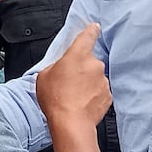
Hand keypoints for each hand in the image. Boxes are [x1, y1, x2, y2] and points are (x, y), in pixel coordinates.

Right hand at [36, 24, 110, 151]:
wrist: (71, 123)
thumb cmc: (56, 100)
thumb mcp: (44, 76)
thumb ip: (54, 66)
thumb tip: (59, 68)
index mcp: (77, 55)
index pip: (88, 35)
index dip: (91, 30)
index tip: (94, 27)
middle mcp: (94, 64)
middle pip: (88, 61)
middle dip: (81, 70)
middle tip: (69, 82)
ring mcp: (103, 80)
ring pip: (95, 78)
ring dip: (87, 84)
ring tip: (74, 96)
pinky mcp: (108, 95)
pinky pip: (99, 91)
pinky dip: (92, 96)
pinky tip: (81, 104)